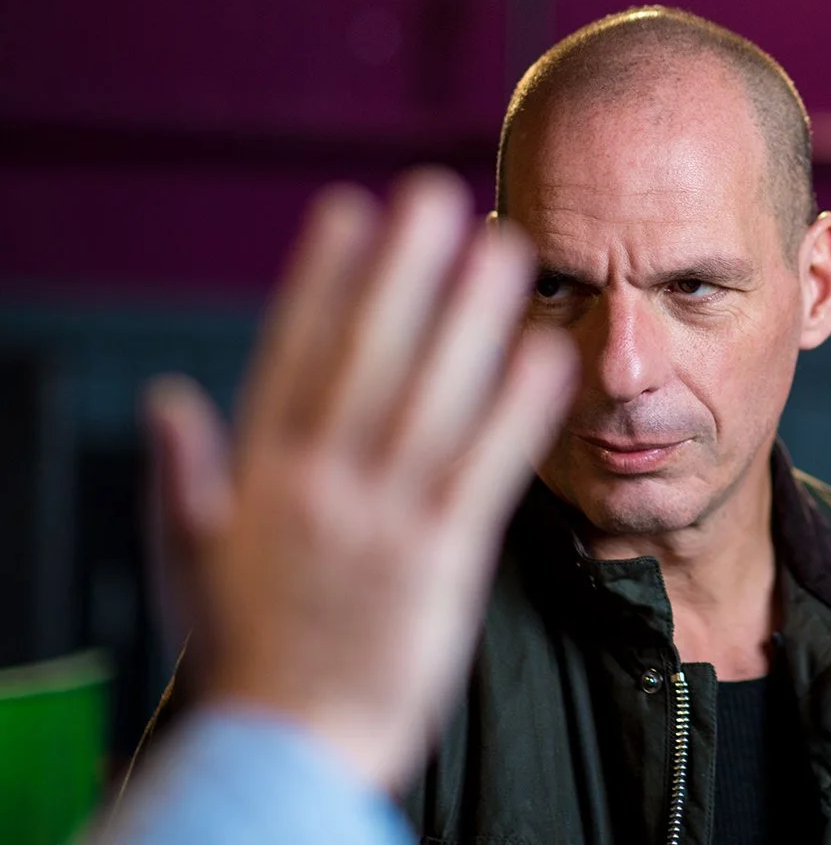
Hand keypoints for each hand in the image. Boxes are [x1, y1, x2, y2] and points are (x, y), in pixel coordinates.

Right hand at [143, 169, 575, 789]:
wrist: (289, 753)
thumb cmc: (248, 656)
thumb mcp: (190, 564)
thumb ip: (184, 477)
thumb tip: (168, 398)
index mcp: (259, 480)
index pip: (293, 357)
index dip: (323, 280)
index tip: (349, 210)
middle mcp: (318, 488)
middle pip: (368, 358)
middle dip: (404, 271)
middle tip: (437, 192)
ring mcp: (379, 523)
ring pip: (431, 399)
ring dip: (470, 318)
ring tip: (505, 248)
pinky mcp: (438, 563)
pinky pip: (482, 473)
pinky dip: (514, 412)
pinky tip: (546, 353)